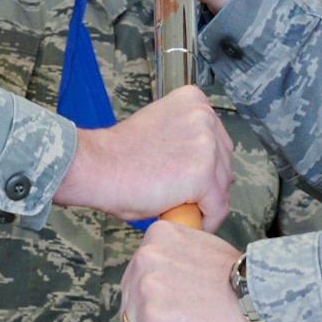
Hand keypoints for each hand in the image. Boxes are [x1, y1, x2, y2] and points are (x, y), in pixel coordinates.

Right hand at [53, 85, 233, 226]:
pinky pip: (217, 208)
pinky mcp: (203, 174)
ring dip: (204, 204)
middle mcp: (205, 116)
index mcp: (194, 101)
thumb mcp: (162, 128)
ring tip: (178, 208)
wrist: (97, 166)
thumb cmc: (120, 154)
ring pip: (222, 188)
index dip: (205, 168)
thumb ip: (186, 137)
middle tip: (181, 198)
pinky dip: (205, 221)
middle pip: (224, 164)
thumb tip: (203, 163)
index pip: (218, 142)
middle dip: (207, 187)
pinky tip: (185, 220)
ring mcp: (207, 144)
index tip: (189, 182)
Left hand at [120, 220, 261, 321]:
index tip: (169, 308)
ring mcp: (146, 294)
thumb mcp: (202, 250)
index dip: (151, 298)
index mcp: (158, 236)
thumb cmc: (241, 283)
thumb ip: (176, 260)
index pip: (136, 274)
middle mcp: (146, 260)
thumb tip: (164, 283)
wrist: (261, 303)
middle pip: (130, 303)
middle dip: (149, 321)